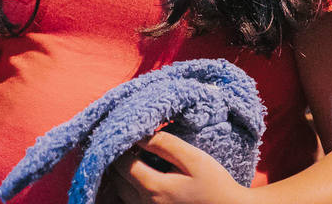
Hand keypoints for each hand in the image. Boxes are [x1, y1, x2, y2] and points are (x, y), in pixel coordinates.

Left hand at [107, 132, 249, 203]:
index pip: (122, 165)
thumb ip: (166, 144)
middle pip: (116, 181)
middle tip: (127, 144)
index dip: (120, 147)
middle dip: (116, 161)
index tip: (127, 134)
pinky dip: (127, 190)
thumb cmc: (215, 185)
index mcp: (154, 189)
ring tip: (131, 159)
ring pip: (119, 194)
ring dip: (120, 176)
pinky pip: (130, 203)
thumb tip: (140, 134)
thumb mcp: (194, 159)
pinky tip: (137, 178)